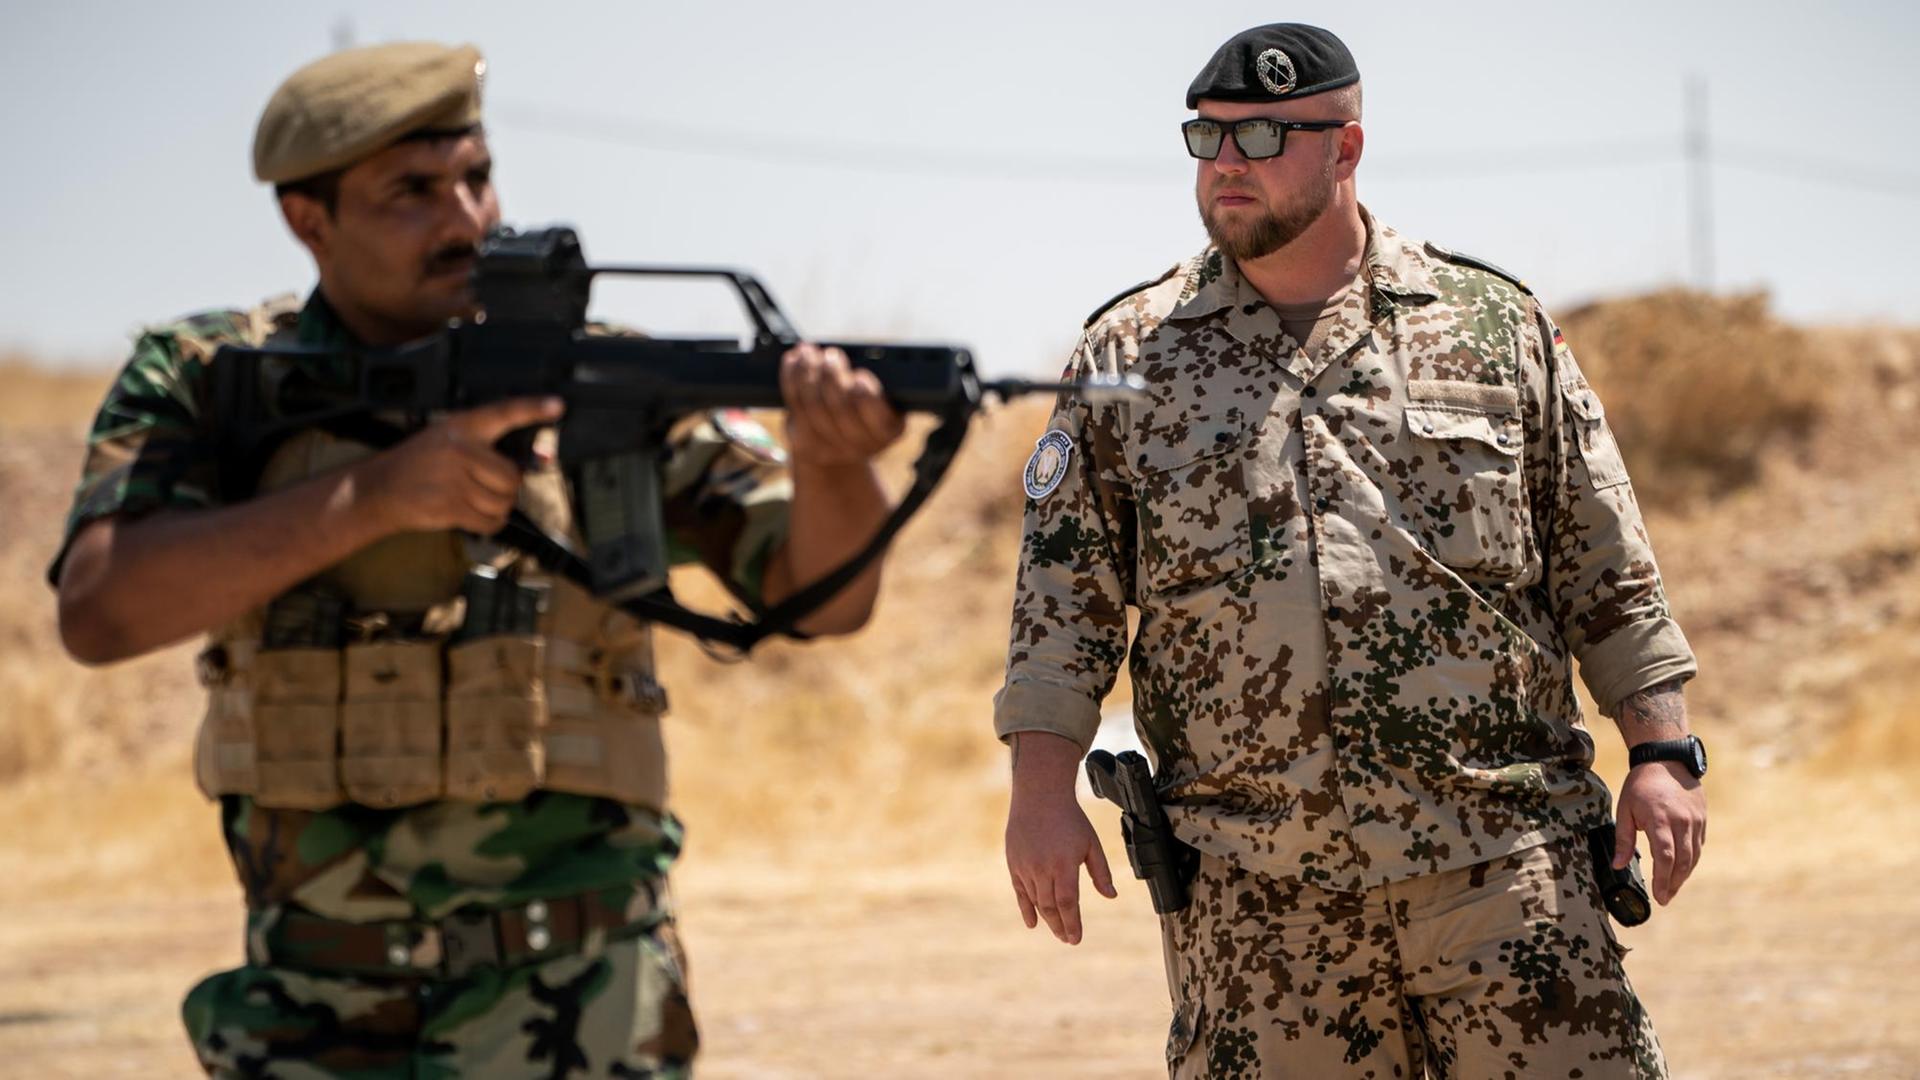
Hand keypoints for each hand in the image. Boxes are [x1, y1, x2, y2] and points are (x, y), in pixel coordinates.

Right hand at [356, 396, 564, 534]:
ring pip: (503, 501)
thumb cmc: (419, 463)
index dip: (532, 408)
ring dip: (496, 507)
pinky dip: (488, 524)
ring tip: (473, 499)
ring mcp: (455, 479)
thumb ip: (487, 446)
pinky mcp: (450, 506)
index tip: (557, 405)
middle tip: (485, 486)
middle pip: (512, 476)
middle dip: (506, 487)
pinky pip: (490, 521)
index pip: (503, 412)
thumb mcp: (447, 439)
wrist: (380, 488)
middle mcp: (460, 450)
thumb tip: (538, 461)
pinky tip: (473, 514)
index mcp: (462, 426)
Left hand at [778, 343, 904, 466]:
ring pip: (814, 405)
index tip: (860, 376)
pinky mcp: (806, 443)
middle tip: (830, 355)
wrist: (840, 451)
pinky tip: (793, 361)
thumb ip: (874, 377)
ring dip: (807, 372)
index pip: (878, 415)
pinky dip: (791, 378)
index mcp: (890, 428)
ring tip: (808, 352)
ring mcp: (832, 448)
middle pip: (841, 408)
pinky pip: (795, 406)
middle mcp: (863, 444)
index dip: (867, 396)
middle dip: (832, 376)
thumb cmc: (864, 411)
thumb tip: (850, 351)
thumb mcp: (881, 396)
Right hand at [1006, 788, 1117, 945]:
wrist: (1039, 796)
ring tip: (1057, 929)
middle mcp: (1042, 868)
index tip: (1076, 939)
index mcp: (1064, 864)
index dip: (1072, 924)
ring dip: (1047, 918)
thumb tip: (1111, 896)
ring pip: (1035, 901)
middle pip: (1050, 907)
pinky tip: (1033, 923)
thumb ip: (1101, 871)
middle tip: (1068, 939)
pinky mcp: (1014, 863)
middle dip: (1060, 926)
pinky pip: (1020, 892)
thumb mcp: (1091, 843)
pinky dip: (1026, 909)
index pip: (1068, 903)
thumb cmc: (1070, 819)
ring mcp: (1025, 866)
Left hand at [1614, 759, 1705, 905]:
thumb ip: (1623, 839)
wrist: (1667, 760)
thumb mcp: (1625, 809)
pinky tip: (1681, 870)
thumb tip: (1619, 865)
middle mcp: (1682, 822)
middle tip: (1665, 898)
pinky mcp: (1702, 820)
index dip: (1663, 879)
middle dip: (1674, 883)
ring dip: (1684, 875)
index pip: (1665, 857)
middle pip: (1682, 861)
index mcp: (1660, 820)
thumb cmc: (1641, 785)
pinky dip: (1691, 861)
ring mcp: (1695, 821)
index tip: (1659, 896)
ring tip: (1672, 889)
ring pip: (1694, 856)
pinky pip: (1699, 846)